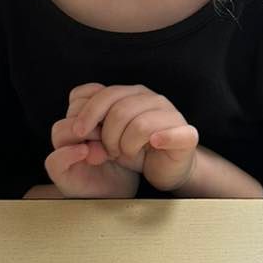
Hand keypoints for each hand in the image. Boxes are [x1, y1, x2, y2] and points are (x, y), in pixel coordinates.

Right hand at [45, 110, 138, 198]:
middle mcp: (71, 135)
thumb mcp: (124, 135)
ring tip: (104, 149)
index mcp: (84, 120)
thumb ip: (115, 118)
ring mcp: (64, 153)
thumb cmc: (124, 163)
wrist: (124, 191)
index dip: (97, 101)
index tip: (117, 114)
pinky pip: (54, 160)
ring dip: (85, 134)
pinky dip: (69, 154)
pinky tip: (85, 153)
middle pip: (72, 111)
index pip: (80, 96)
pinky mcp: (61, 173)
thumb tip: (113, 106)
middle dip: (94, 118)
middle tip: (112, 134)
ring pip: (60, 130)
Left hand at [64, 83, 199, 192]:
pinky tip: (154, 144)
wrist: (165, 169)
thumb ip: (89, 124)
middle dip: (107, 136)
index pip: (104, 94)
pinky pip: (171, 133)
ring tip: (126, 153)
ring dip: (126, 145)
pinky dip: (161, 138)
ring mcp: (171, 114)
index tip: (80, 133)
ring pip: (139, 125)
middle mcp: (152, 98)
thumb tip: (75, 124)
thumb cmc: (134, 149)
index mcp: (131, 94)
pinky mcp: (186, 134)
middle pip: (118, 110)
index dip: (87, 114)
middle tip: (108, 151)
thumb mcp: (105, 135)